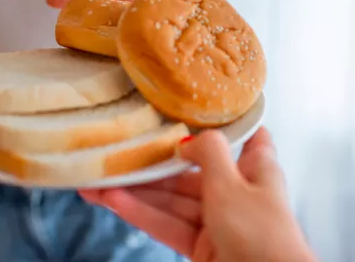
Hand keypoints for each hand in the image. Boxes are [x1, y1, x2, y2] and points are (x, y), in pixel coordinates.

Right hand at [80, 127, 315, 261]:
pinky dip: (142, 214)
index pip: (247, 136)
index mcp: (257, 168)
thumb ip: (208, 152)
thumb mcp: (231, 183)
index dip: (226, 121)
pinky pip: (168, 225)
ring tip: (96, 182)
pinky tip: (112, 202)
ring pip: (174, 200)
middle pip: (192, 171)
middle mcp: (238, 191)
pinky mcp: (202, 248)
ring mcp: (219, 222)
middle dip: (153, 164)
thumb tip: (188, 139)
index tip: (196, 106)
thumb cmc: (259, 232)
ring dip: (137, 191)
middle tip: (114, 153)